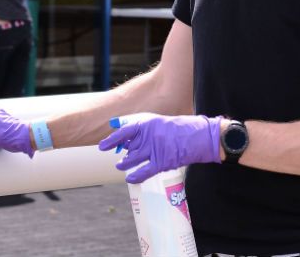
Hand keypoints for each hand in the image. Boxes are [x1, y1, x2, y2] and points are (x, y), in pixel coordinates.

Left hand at [98, 114, 221, 182]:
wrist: (197, 136)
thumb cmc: (175, 127)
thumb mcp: (154, 120)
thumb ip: (133, 122)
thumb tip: (114, 124)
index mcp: (146, 124)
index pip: (124, 132)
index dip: (111, 140)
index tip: (102, 146)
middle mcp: (148, 137)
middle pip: (128, 147)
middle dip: (122, 151)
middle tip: (119, 154)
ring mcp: (155, 150)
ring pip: (133, 159)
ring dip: (125, 164)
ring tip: (120, 165)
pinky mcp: (162, 162)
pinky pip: (144, 172)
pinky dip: (135, 177)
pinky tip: (130, 179)